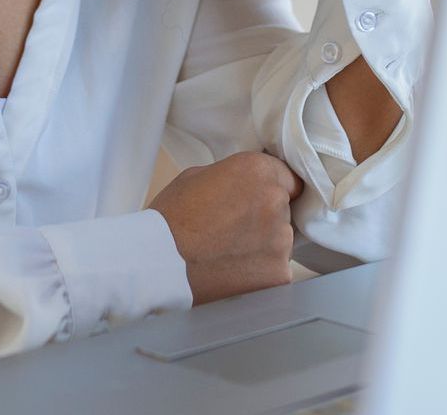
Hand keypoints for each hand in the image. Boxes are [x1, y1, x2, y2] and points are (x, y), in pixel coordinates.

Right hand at [147, 151, 302, 305]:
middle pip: (284, 209)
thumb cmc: (169, 220)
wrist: (159, 265)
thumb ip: (232, 177)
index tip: (257, 201)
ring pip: (281, 242)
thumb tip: (243, 187)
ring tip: (229, 254)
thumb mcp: (196, 177)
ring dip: (263, 247)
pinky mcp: (279, 274)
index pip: (286, 177)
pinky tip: (234, 272)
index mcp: (257, 171)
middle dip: (265, 218)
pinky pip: (276, 270)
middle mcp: (275, 202)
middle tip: (234, 229)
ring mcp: (281, 241)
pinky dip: (260, 273)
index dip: (270, 189)